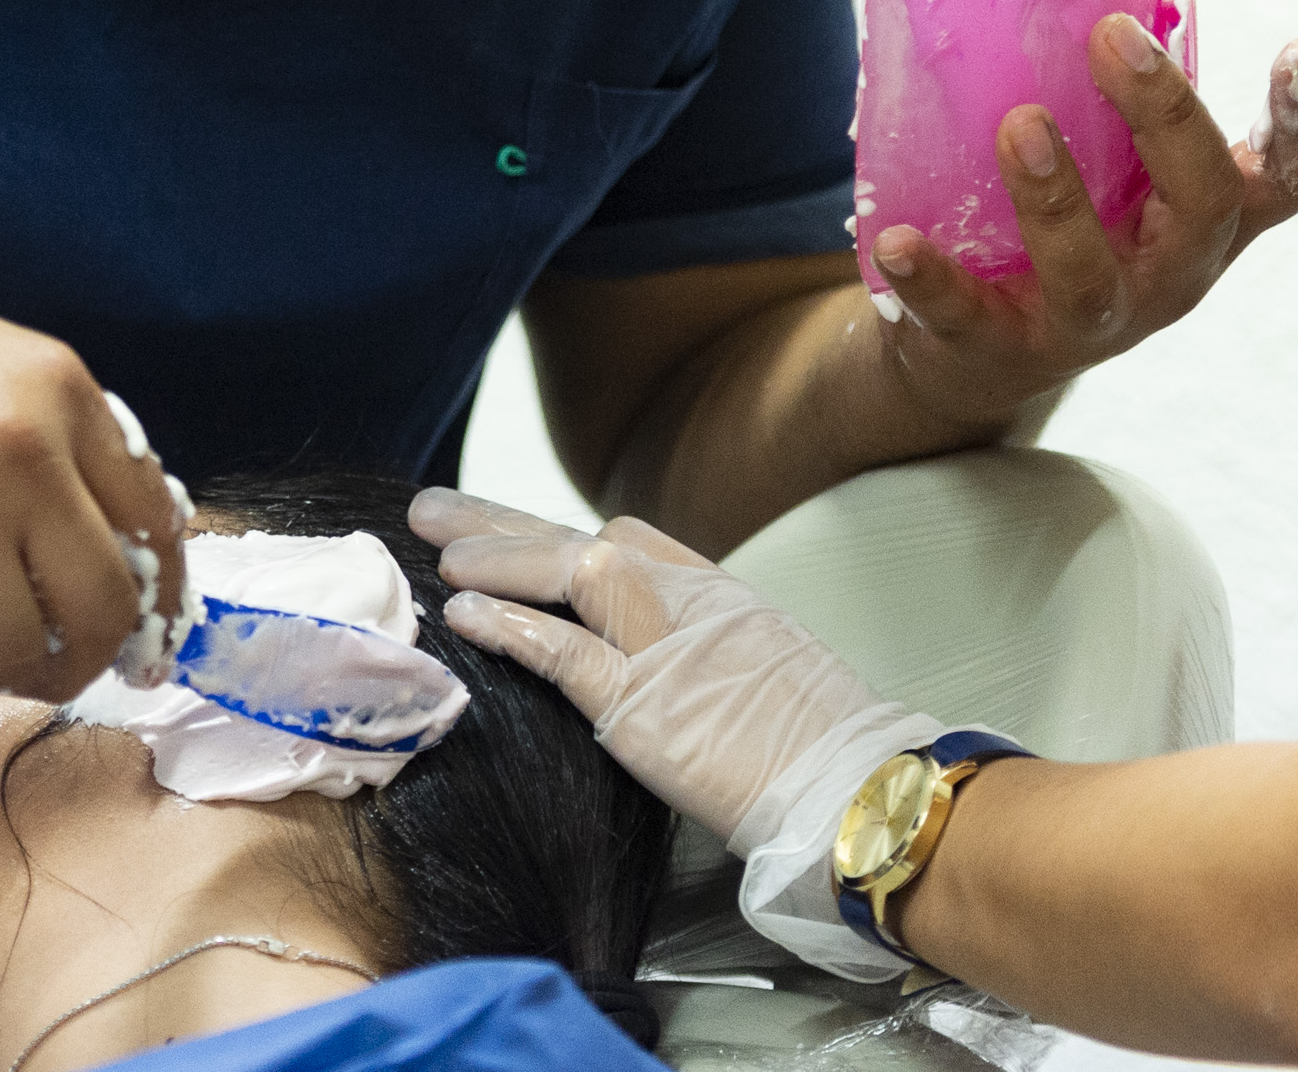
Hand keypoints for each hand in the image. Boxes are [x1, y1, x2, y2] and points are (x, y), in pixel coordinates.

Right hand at [0, 261, 190, 705]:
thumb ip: (41, 429)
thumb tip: (100, 527)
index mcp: (55, 389)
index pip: (152, 521)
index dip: (145, 598)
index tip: (124, 639)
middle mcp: (16, 448)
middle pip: (104, 609)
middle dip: (68, 659)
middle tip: (18, 662)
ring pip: (7, 657)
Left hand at [416, 486, 940, 978]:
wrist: (861, 788)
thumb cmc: (825, 752)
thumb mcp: (773, 675)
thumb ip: (714, 659)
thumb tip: (675, 677)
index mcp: (723, 596)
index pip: (631, 540)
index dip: (559, 531)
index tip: (509, 530)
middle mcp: (693, 602)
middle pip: (585, 537)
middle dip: (503, 521)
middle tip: (436, 508)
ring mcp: (669, 647)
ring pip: (571, 570)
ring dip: (498, 555)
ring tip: (436, 550)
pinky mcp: (645, 704)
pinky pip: (565, 651)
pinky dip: (510, 626)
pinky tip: (464, 614)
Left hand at [869, 18, 1297, 426]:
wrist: (975, 347)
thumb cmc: (1062, 206)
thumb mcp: (1102, 134)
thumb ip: (1111, 35)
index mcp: (1205, 212)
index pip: (1291, 179)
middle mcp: (1170, 271)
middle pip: (1205, 206)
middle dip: (1165, 117)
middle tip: (1113, 36)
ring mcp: (1092, 320)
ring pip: (1092, 275)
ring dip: (1058, 199)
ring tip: (1020, 123)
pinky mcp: (1003, 350)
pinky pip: (969, 320)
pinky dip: (932, 281)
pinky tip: (895, 239)